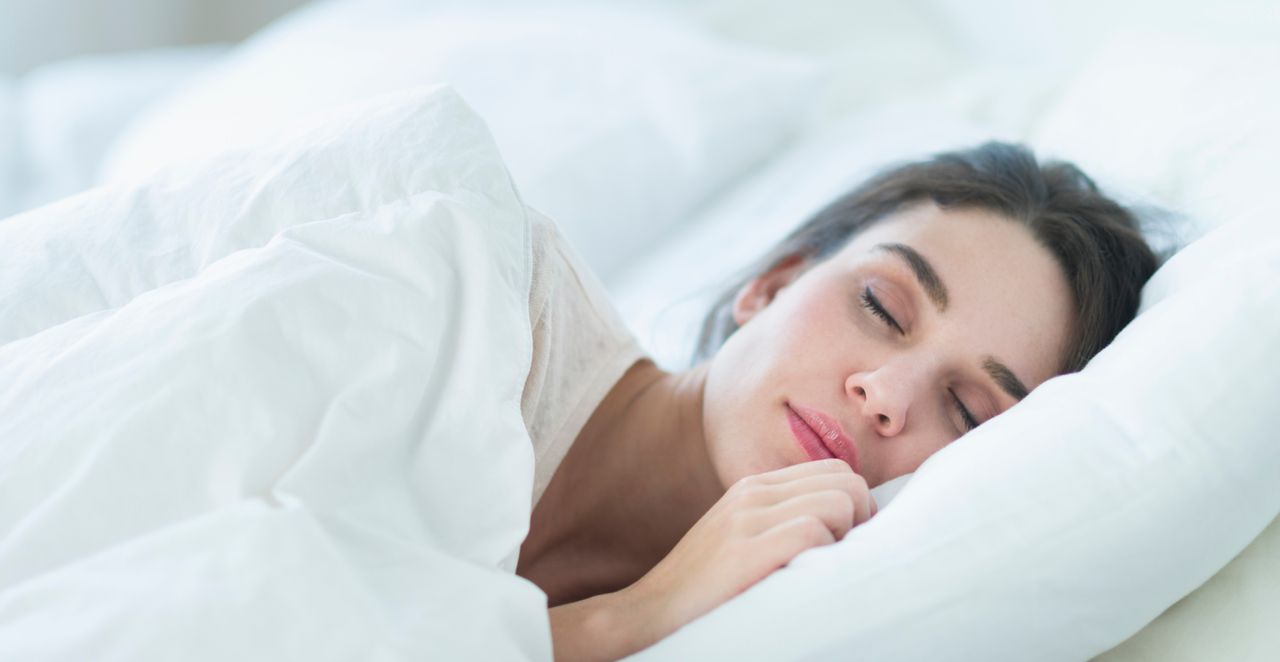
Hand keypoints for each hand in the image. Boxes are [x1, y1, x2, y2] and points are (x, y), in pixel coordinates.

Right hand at [624, 458, 875, 646]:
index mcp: (755, 487)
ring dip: (844, 539)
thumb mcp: (742, 538)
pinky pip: (813, 530)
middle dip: (860, 520)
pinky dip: (822, 556)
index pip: (835, 471)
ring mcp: (747, 518)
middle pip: (846, 481)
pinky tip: (801, 578)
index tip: (845, 543)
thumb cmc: (705, 588)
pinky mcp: (744, 549)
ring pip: (838, 501)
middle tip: (841, 558)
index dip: (854, 506)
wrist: (649, 612)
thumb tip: (848, 524)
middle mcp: (753, 493)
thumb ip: (782, 519)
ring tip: (820, 569)